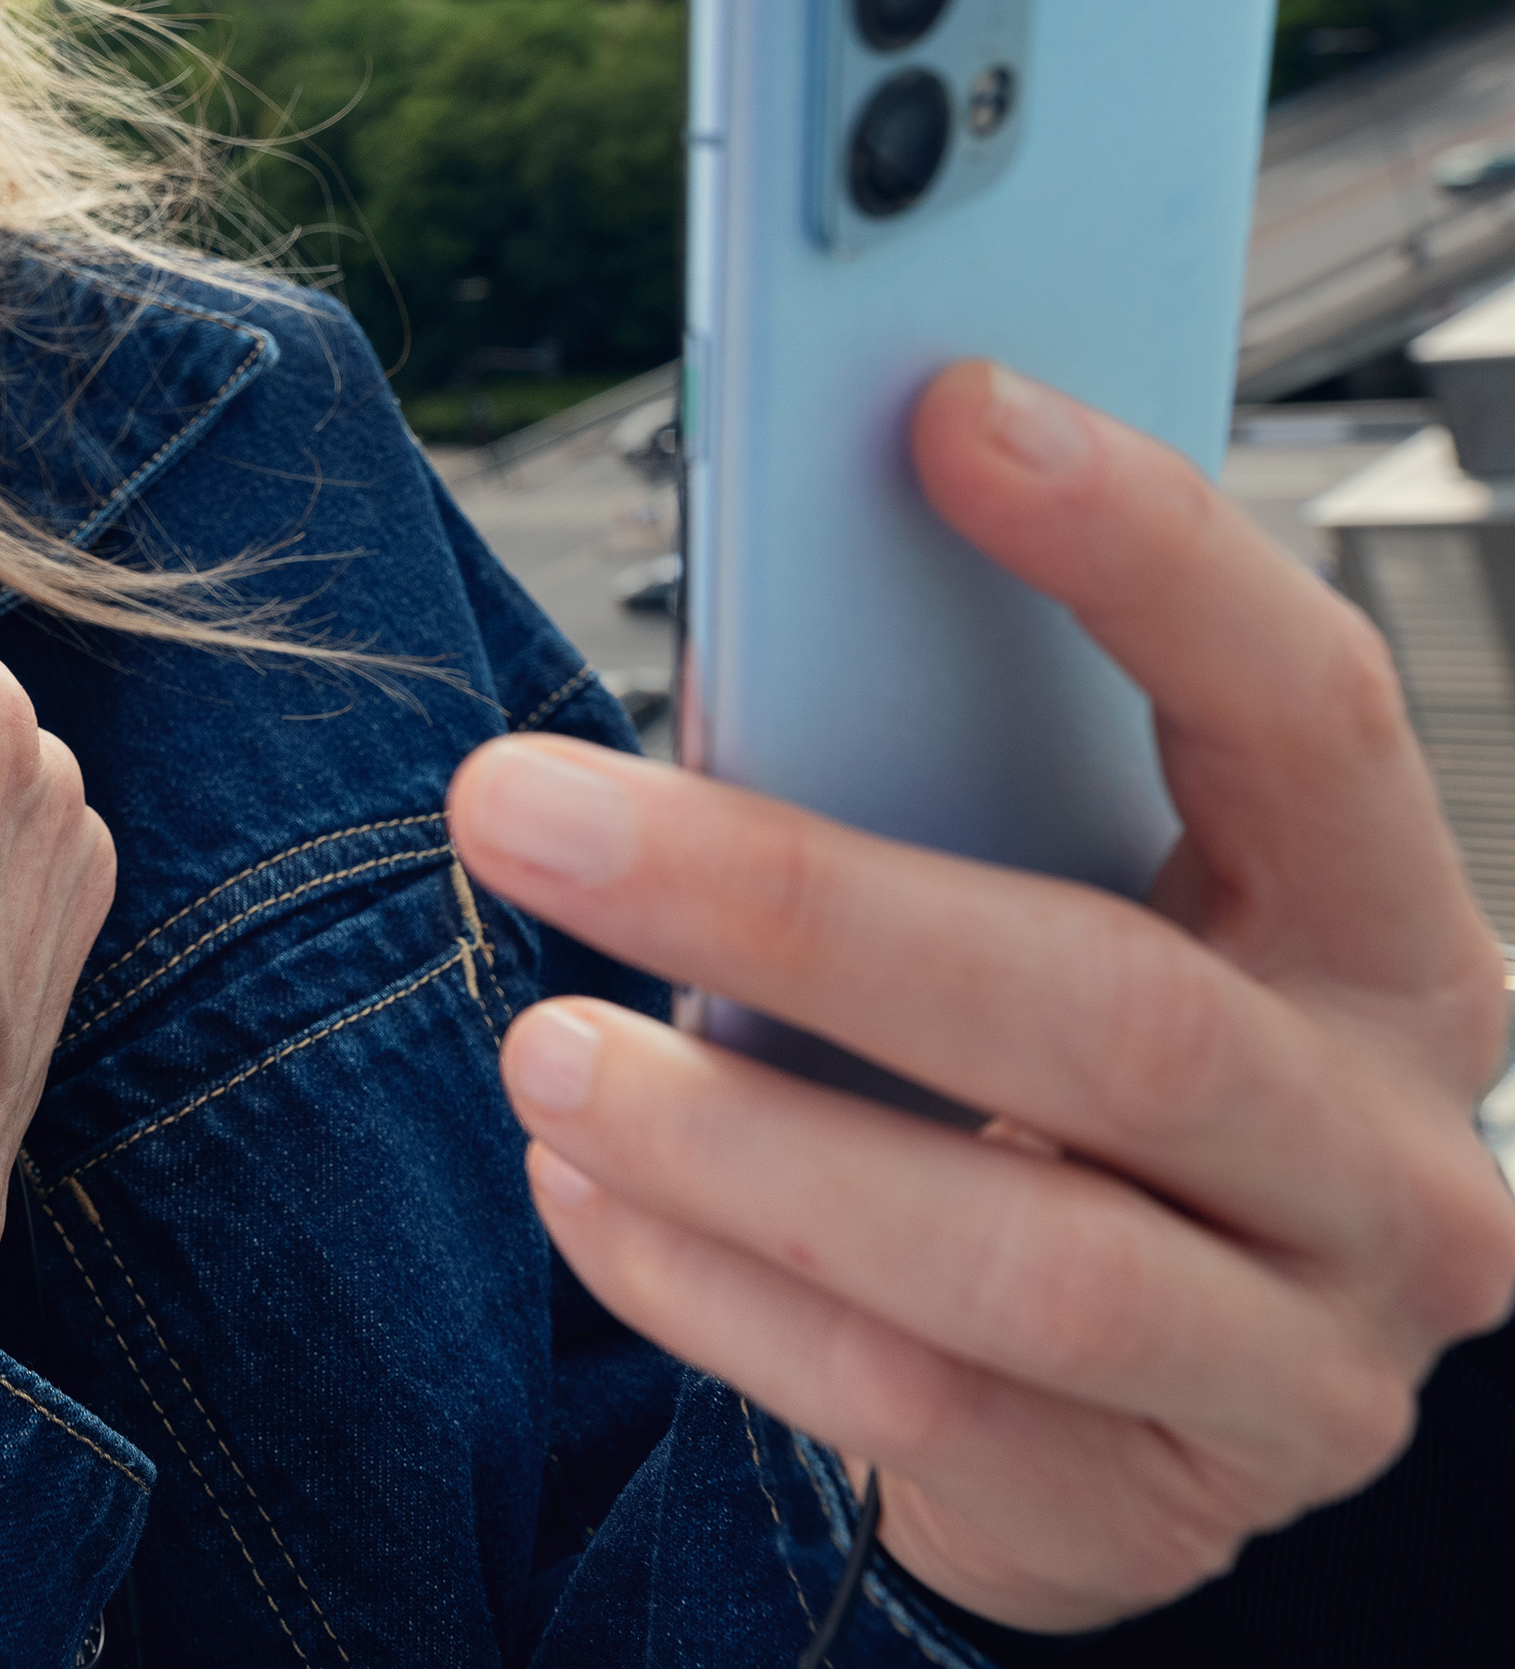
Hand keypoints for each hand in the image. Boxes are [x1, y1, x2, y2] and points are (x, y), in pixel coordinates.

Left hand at [450, 360, 1514, 1632]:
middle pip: (1112, 1015)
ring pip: (1018, 1259)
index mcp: (1384, 930)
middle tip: (524, 803)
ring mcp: (1303, 1354)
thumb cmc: (1056, 1062)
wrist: (1131, 1387)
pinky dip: (710, 1292)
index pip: (1309, 712)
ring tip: (540, 1046)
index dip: (1146, 554)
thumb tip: (771, 600)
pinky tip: (583, 1189)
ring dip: (737, 1145)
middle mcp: (1390, 1148)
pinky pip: (915, 1411)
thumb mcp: (1062, 895)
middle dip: (792, 899)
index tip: (946, 406)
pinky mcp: (1164, 1508)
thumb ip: (964, 771)